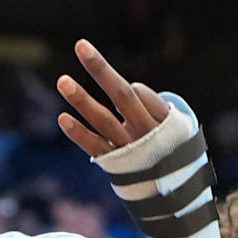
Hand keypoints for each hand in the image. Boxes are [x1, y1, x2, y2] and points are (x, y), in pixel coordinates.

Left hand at [55, 39, 169, 157]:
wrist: (174, 191)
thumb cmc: (168, 148)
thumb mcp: (174, 127)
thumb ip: (152, 107)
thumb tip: (131, 89)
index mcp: (164, 121)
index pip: (144, 96)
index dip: (136, 90)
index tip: (132, 91)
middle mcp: (146, 132)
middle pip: (123, 96)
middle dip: (101, 70)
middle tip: (81, 46)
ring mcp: (128, 148)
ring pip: (104, 121)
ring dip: (82, 100)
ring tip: (62, 81)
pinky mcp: (114, 163)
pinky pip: (95, 146)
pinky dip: (79, 133)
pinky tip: (63, 118)